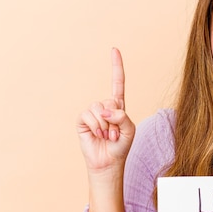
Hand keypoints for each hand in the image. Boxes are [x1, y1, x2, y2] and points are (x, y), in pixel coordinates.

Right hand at [76, 48, 135, 173]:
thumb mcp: (130, 130)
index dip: (116, 66)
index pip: (117, 83)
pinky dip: (95, 125)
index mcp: (118, 106)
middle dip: (114, 120)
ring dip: (105, 125)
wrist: (108, 162)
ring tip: (106, 136)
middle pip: (110, 100)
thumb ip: (122, 116)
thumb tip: (105, 110)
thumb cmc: (121, 146)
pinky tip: (97, 134)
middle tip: (115, 134)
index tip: (114, 50)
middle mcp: (105, 107)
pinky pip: (88, 115)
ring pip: (98, 108)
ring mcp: (92, 113)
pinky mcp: (82, 120)